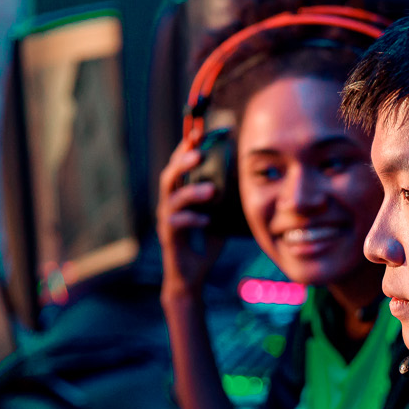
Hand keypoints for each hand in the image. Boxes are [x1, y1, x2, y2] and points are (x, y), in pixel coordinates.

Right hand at [156, 139, 225, 313]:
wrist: (192, 278)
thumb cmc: (204, 243)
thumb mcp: (220, 214)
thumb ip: (226, 196)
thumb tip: (242, 175)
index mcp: (180, 194)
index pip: (181, 165)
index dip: (188, 147)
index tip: (200, 130)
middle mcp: (169, 203)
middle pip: (169, 175)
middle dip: (182, 160)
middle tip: (199, 150)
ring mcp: (166, 220)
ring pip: (171, 198)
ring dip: (191, 191)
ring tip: (212, 190)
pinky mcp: (169, 238)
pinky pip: (176, 224)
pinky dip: (192, 220)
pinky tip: (207, 221)